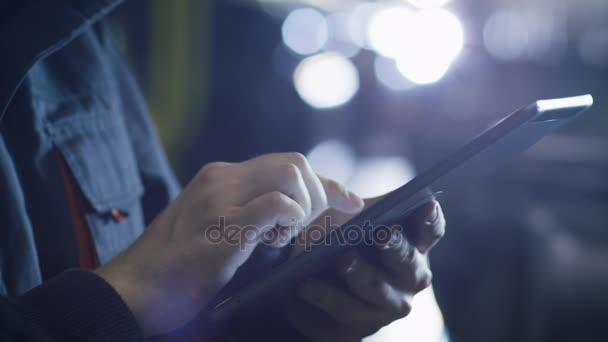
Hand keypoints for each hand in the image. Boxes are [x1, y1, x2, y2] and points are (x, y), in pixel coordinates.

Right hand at [95, 153, 363, 336]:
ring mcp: (221, 198)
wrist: (134, 290)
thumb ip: (247, 214)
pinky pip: (278, 204)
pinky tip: (276, 241)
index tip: (350, 201)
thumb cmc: (177, 268)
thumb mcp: (215, 229)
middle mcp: (221, 178)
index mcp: (220, 178)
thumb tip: (290, 216)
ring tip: (281, 239)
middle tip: (308, 229)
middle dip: (319, 194)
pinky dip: (291, 221)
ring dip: (304, 208)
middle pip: (295, 162)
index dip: (325, 182)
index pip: (285, 164)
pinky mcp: (223, 224)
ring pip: (291, 174)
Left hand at [287, 199, 444, 341]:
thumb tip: (354, 204)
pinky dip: (325, 296)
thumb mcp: (349, 216)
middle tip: (382, 233)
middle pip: (407, 260)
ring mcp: (390, 304)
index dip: (430, 218)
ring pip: (376, 289)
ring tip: (341, 258)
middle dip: (395, 247)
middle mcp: (411, 277)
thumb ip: (356, 207)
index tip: (426, 204)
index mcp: (414, 244)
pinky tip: (305, 285)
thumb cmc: (340, 238)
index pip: (431, 230)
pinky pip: (344, 311)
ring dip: (359, 273)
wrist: (314, 282)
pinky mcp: (364, 325)